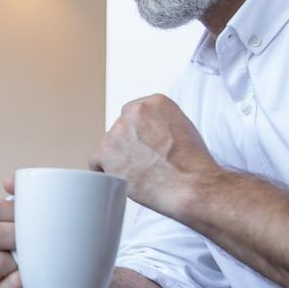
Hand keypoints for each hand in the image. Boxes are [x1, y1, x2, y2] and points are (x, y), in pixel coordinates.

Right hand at [0, 175, 106, 287]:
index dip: (12, 211)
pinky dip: (21, 282)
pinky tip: (31, 279)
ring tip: (33, 261)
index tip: (34, 216)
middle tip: (39, 240)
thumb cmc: (45, 249)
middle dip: (17, 235)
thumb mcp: (36, 220)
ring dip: (17, 260)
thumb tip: (10, 182)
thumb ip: (26, 195)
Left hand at [89, 94, 220, 219]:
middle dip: (127, 147)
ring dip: (118, 160)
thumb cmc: (192, 164)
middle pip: (119, 130)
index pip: (133, 116)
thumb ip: (159, 123)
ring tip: (139, 173)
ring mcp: (117, 130)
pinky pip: (96, 162)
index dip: (137, 135)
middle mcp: (133, 111)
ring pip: (108, 146)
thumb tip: (145, 133)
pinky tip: (123, 179)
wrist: (191, 185)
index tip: (144, 148)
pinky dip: (106, 173)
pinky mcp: (104, 151)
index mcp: (154, 102)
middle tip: (143, 164)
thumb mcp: (182, 128)